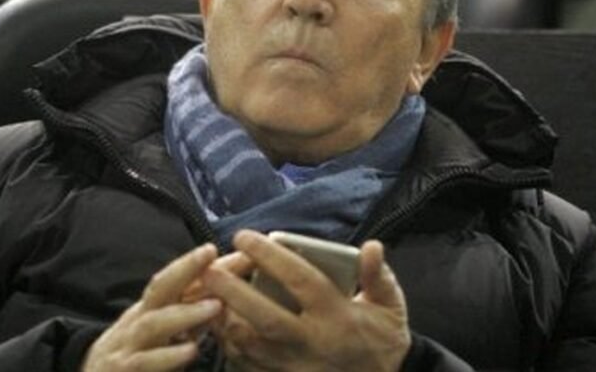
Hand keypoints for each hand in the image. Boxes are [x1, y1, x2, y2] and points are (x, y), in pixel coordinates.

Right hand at [82, 244, 222, 370]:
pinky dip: (168, 355)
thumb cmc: (134, 359)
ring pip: (154, 324)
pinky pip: (145, 362)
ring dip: (185, 313)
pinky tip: (191, 350)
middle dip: (185, 267)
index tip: (238, 252)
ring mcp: (127, 346)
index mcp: (149, 311)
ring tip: (215, 306)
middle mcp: (137, 322)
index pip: (178, 281)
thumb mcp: (161, 335)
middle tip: (212, 252)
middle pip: (159, 288)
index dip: (204, 265)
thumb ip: (189, 317)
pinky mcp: (123, 371)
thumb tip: (226, 293)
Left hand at [203, 230, 410, 371]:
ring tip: (206, 295)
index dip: (270, 256)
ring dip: (225, 320)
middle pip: (266, 317)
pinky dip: (231, 345)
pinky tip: (220, 325)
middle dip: (233, 292)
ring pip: (251, 345)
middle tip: (208, 269)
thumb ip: (376, 275)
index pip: (300, 280)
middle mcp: (314, 341)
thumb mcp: (389, 304)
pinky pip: (249, 365)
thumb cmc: (382, 336)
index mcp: (338, 315)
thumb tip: (371, 246)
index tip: (244, 237)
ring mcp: (296, 366)